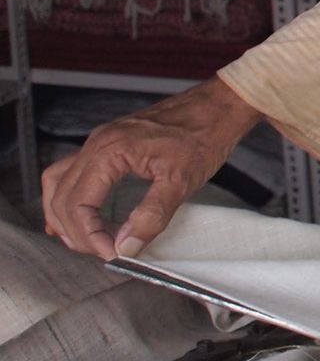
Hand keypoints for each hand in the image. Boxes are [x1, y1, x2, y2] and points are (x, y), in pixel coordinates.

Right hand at [41, 77, 262, 259]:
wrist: (219, 106)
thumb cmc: (205, 136)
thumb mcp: (182, 181)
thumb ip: (152, 215)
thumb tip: (125, 246)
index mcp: (109, 151)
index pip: (77, 204)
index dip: (89, 236)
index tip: (111, 254)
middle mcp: (97, 143)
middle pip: (61, 197)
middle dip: (76, 231)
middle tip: (102, 251)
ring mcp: (100, 141)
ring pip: (58, 183)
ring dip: (64, 215)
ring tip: (86, 240)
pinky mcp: (109, 143)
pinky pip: (71, 172)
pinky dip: (68, 196)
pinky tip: (78, 213)